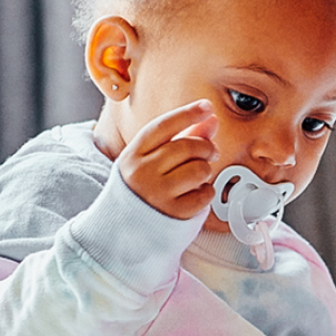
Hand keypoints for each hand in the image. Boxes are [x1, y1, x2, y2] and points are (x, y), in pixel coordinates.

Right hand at [117, 100, 218, 219]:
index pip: (163, 126)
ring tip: (197, 176)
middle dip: (206, 147)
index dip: (187, 113)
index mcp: (133, 154)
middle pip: (187, 147)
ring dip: (205, 171)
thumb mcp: (153, 160)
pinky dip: (206, 192)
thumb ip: (182, 137)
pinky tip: (195, 194)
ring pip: (200, 169)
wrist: (125, 228)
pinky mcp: (173, 213)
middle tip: (210, 152)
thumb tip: (211, 120)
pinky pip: (205, 194)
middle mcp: (142, 173)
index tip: (207, 107)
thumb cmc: (144, 188)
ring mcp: (157, 194)